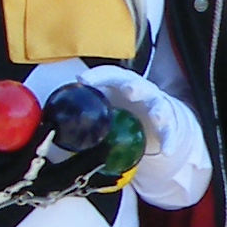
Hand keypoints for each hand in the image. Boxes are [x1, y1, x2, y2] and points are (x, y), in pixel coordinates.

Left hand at [80, 66, 195, 185]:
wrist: (153, 118)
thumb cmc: (122, 107)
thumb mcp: (105, 104)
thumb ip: (87, 107)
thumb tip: (56, 117)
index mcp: (123, 83)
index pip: (111, 75)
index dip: (97, 76)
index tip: (82, 80)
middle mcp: (142, 91)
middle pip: (139, 85)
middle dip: (136, 87)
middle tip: (130, 91)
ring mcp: (157, 107)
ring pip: (159, 106)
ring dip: (158, 111)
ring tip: (157, 118)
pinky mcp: (168, 124)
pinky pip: (170, 133)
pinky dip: (170, 141)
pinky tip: (166, 151)